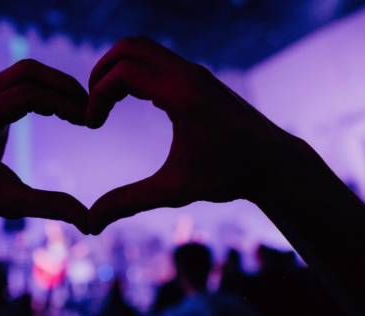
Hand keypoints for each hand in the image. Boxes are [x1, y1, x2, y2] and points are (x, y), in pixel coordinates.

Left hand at [0, 59, 88, 233]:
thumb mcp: (12, 204)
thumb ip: (50, 207)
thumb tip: (89, 222)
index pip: (22, 96)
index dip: (60, 103)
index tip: (85, 120)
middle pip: (24, 72)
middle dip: (63, 86)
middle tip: (89, 109)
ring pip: (24, 70)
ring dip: (58, 84)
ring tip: (80, 108)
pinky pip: (21, 78)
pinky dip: (48, 87)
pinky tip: (63, 109)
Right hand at [87, 37, 291, 233]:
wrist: (272, 163)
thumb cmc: (229, 175)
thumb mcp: (175, 190)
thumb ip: (129, 201)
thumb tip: (92, 222)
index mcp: (183, 95)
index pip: (123, 73)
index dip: (97, 96)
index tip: (92, 124)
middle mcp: (189, 74)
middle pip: (129, 47)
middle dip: (101, 71)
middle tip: (93, 104)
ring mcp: (196, 72)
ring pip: (143, 48)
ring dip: (118, 69)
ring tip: (107, 101)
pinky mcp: (199, 78)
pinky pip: (158, 60)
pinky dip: (136, 71)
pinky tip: (133, 101)